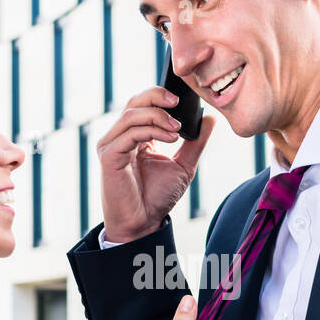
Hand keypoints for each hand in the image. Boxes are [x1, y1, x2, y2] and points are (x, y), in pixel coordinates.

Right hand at [98, 86, 215, 242]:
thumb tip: (210, 118)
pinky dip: (152, 131)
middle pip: (134, 103)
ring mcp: (112, 145)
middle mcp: (120, 137)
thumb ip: (195, 143)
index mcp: (134, 135)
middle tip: (178, 102)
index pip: (143, 104)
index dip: (160, 95)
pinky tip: (170, 138)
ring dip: (158, 116)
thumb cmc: (157, 197)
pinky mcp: (109, 156)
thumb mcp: (183, 165)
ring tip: (178, 129)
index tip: (182, 99)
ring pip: (132, 115)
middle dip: (156, 96)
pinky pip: (130, 134)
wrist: (143, 223)